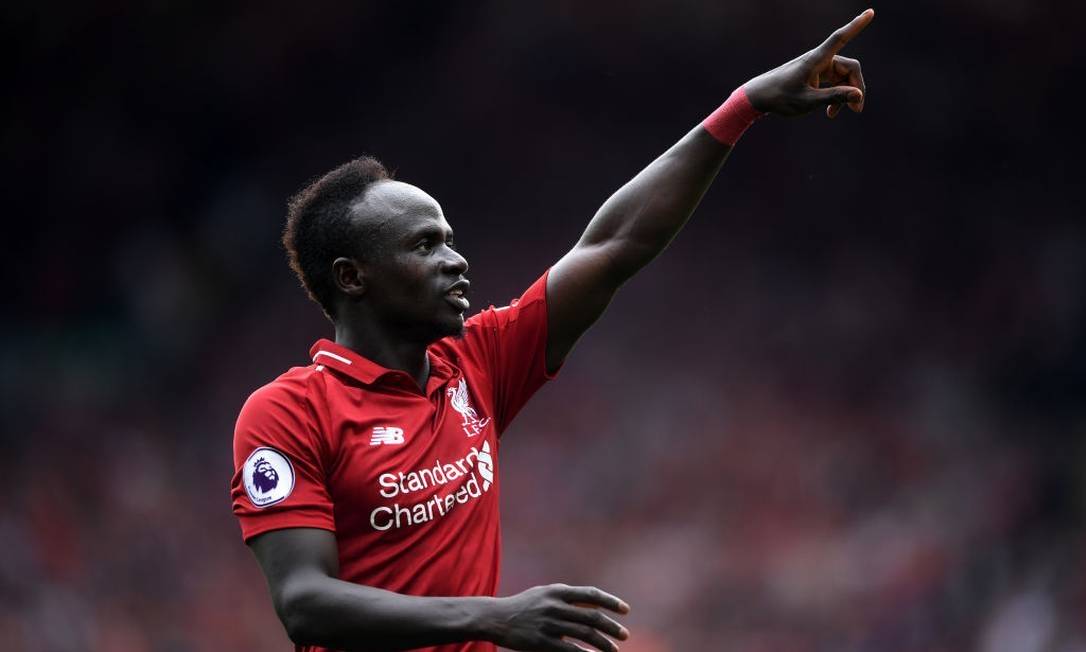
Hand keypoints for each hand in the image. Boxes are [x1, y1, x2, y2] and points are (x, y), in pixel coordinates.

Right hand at [483, 583, 630, 651]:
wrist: (496, 618)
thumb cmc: (524, 606)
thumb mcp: (546, 594)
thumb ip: (570, 598)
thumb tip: (597, 605)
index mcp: (557, 591)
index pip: (591, 594)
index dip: (611, 602)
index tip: (626, 610)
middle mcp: (555, 606)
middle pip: (592, 616)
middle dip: (611, 627)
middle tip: (624, 635)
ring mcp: (549, 624)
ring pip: (585, 635)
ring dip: (603, 644)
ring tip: (614, 650)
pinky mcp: (542, 642)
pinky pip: (570, 650)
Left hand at [743, 8, 873, 118]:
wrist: (759, 97)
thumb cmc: (780, 97)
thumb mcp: (808, 101)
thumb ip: (834, 97)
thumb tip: (859, 95)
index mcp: (816, 59)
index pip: (840, 38)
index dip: (856, 26)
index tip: (871, 12)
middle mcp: (819, 59)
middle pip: (849, 68)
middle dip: (855, 88)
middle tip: (857, 111)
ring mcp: (818, 67)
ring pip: (842, 78)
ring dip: (843, 95)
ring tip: (833, 114)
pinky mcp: (815, 75)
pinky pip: (834, 82)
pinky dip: (835, 95)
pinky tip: (830, 112)